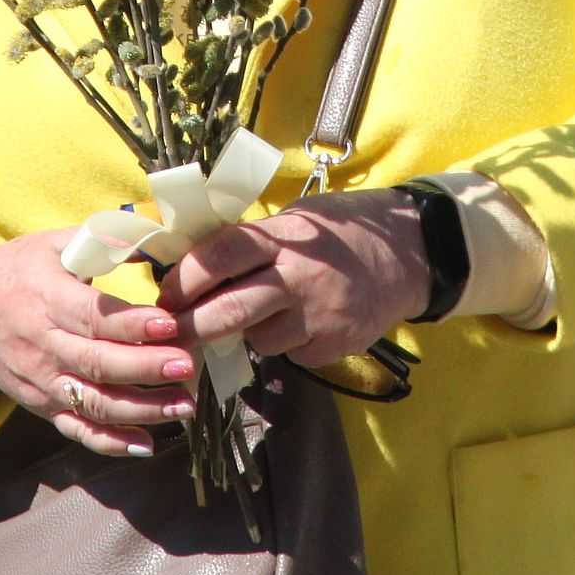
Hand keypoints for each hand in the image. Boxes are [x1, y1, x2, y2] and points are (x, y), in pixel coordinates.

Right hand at [0, 229, 203, 458]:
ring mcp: (41, 381)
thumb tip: (154, 229)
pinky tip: (147, 444)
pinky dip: (110, 442)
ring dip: (140, 409)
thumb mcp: (52, 244)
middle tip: (186, 365)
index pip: (91, 316)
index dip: (131, 323)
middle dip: (145, 368)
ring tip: (184, 405)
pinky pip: (77, 430)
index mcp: (45, 298)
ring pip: (92, 402)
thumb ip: (100, 239)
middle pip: (96, 363)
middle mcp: (41, 345)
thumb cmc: (18, 272)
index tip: (170, 323)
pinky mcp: (43, 406)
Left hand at [160, 192, 432, 372]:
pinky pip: (291, 352)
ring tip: (265, 312)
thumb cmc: (340, 231)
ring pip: (257, 339)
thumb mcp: (296, 222)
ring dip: (247, 333)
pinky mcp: (333, 346)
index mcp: (282, 239)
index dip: (184, 280)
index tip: (164, 296)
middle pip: (228, 311)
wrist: (410, 254)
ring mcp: (318, 316)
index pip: (219, 258)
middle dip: (190, 328)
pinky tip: (304, 322)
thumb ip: (252, 243)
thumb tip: (191, 263)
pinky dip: (286, 343)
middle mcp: (298, 278)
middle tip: (169, 334)